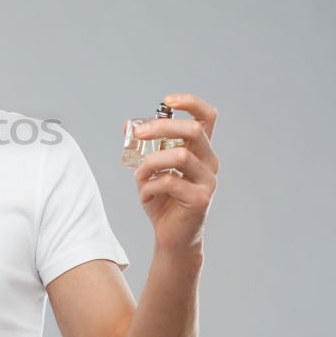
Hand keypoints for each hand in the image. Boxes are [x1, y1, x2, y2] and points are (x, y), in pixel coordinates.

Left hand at [130, 93, 218, 254]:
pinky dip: (149, 186)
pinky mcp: (201, 199)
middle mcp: (209, 161)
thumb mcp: (148, 169)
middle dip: (162, 126)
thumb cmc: (162, 199)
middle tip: (139, 133)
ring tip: (140, 175)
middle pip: (193, 130)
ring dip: (151, 162)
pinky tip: (145, 195)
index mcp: (199, 150)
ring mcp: (208, 180)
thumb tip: (127, 125)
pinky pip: (170, 182)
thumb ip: (142, 149)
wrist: (171, 236)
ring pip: (180, 156)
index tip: (166, 100)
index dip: (190, 103)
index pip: (206, 116)